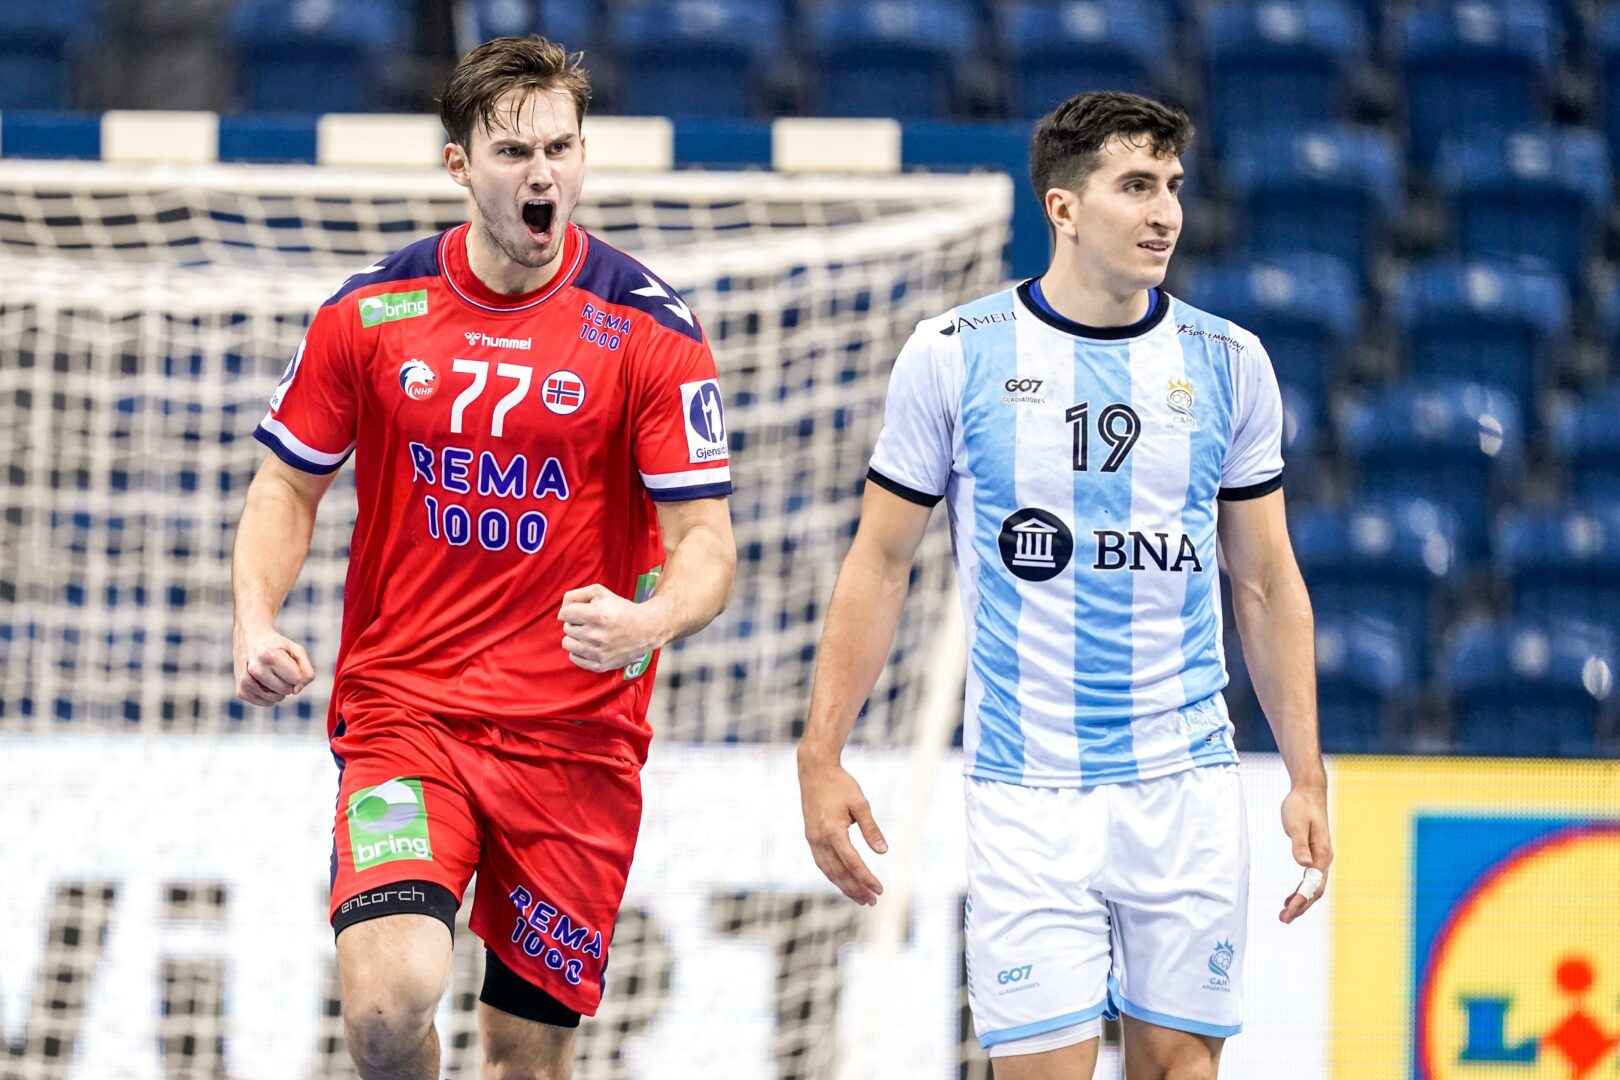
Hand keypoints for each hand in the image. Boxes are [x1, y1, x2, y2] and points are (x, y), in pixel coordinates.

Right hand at [232, 622, 314, 706]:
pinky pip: (266, 703)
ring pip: (276, 698)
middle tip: (279, 668)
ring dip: (280, 690)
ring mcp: (246, 681)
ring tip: (271, 674)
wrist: (250, 637)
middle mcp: (255, 668)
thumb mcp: (296, 650)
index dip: (297, 672)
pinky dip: (270, 696)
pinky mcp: (241, 691)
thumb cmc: (277, 646)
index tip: (288, 662)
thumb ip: (306, 670)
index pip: (296, 678)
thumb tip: (296, 691)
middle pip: (286, 689)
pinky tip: (264, 682)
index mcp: (270, 655)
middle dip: (288, 681)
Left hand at [558, 584, 660, 671]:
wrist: (646, 629)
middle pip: (567, 628)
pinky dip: (580, 652)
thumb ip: (576, 595)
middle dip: (576, 623)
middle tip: (590, 623)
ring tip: (589, 634)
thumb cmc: (621, 609)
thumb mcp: (600, 592)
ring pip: (567, 644)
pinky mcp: (599, 664)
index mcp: (594, 615)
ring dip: (575, 638)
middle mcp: (594, 635)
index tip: (581, 612)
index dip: (571, 611)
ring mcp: (596, 652)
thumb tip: (562, 610)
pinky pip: (574, 658)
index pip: (564, 613)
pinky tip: (591, 645)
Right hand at [798, 756, 886, 904]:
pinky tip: (843, 881)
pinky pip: (822, 863)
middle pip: (839, 872)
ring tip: (860, 898)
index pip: (852, 863)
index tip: (880, 889)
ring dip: (844, 886)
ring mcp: (813, 839)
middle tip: (872, 901)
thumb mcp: (860, 804)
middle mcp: (820, 839)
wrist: (814, 771)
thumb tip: (883, 851)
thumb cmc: (840, 785)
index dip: (867, 879)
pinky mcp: (811, 837)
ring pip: (829, 871)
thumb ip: (871, 829)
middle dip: (856, 889)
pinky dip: (833, 875)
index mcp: (833, 831)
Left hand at [1278, 783, 1331, 923]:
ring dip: (1301, 902)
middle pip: (1316, 891)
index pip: (1314, 884)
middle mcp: (1324, 859)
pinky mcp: (1313, 855)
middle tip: (1283, 920)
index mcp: (1322, 854)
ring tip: (1285, 915)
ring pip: (1313, 888)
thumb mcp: (1297, 823)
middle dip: (1301, 907)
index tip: (1288, 911)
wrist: (1308, 792)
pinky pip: (1309, 880)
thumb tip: (1304, 865)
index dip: (1302, 899)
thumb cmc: (1301, 806)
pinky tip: (1289, 899)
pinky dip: (1300, 892)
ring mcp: (1320, 858)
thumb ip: (1299, 844)